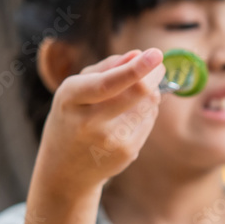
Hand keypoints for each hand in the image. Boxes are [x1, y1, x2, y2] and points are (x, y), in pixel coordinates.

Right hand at [32, 49, 165, 199]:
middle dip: (153, 75)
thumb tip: (138, 55)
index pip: (109, 83)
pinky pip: (148, 121)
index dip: (136, 69)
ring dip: (149, 94)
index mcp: (70, 98)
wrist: (66, 168)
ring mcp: (110, 140)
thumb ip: (106, 69)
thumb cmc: (73, 117)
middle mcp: (89, 121)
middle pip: (137, 93)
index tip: (155, 54)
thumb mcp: (77, 89)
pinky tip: (129, 117)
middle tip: (158, 66)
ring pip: (148, 105)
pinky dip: (146, 112)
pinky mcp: (127, 152)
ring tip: (131, 97)